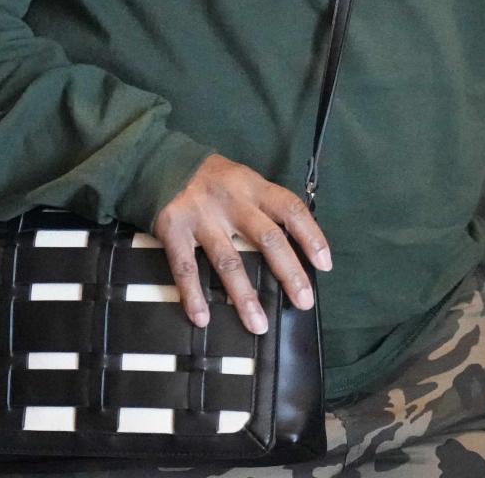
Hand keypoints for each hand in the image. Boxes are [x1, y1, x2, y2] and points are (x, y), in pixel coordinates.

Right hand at [151, 153, 331, 336]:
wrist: (160, 160)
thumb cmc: (212, 179)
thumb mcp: (242, 180)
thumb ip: (263, 206)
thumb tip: (293, 246)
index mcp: (252, 186)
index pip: (290, 208)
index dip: (310, 235)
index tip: (324, 264)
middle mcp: (231, 201)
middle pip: (266, 237)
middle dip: (288, 272)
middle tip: (303, 302)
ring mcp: (202, 216)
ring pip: (228, 259)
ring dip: (244, 295)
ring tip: (258, 325)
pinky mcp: (173, 229)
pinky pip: (185, 267)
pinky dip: (193, 294)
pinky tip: (202, 318)